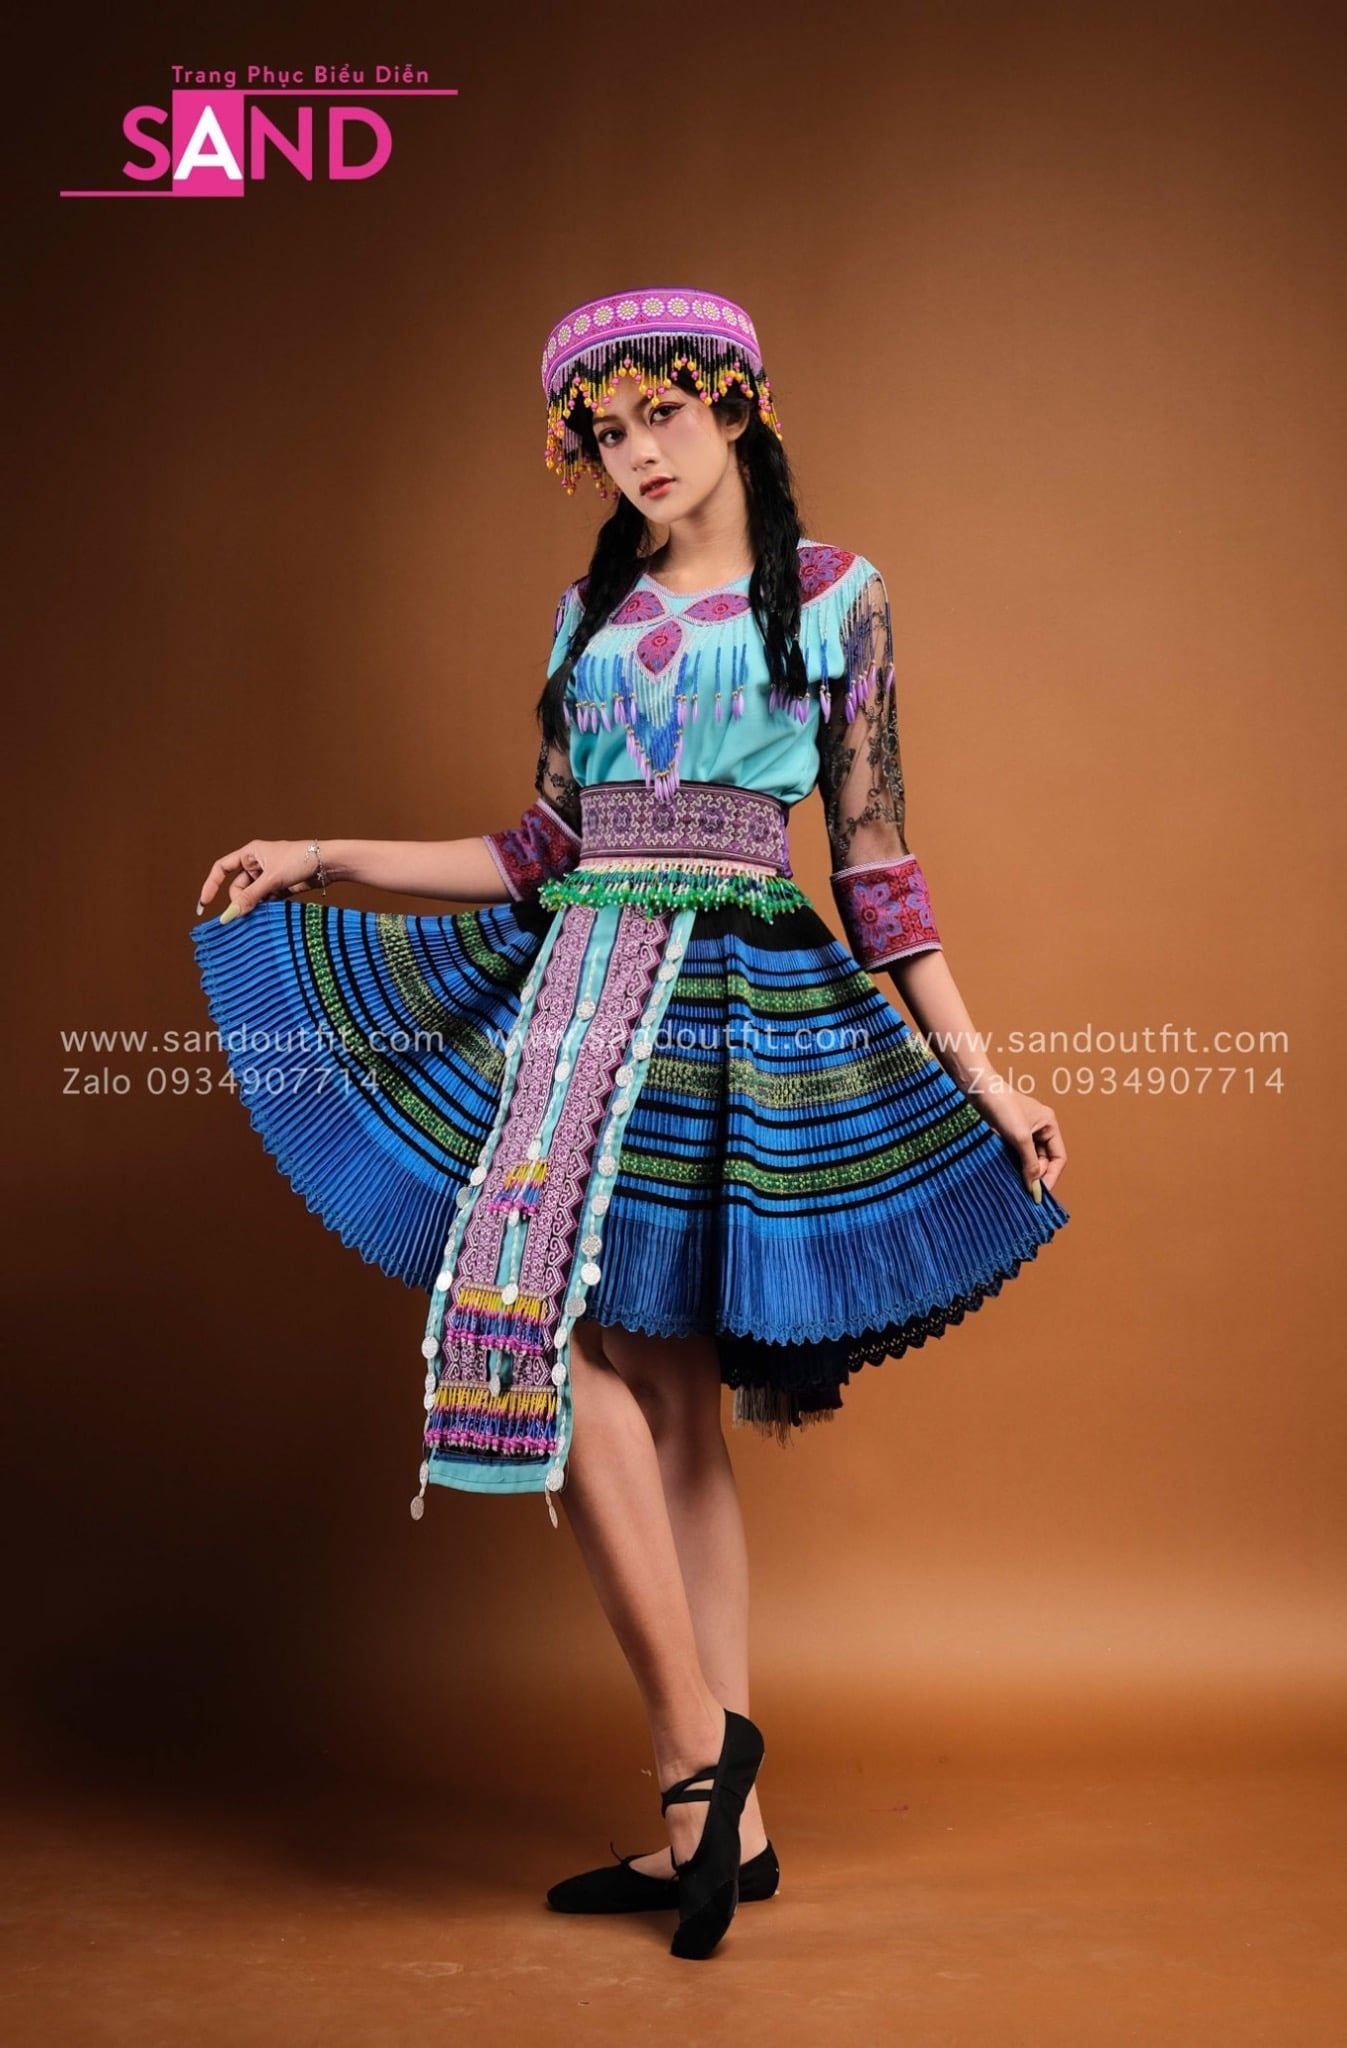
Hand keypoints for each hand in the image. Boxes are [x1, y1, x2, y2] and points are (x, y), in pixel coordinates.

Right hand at [196, 839, 321, 920]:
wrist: (328, 864)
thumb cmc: (299, 861)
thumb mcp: (272, 879)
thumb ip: (251, 897)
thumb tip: (231, 914)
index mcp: (250, 853)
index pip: (222, 868)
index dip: (211, 884)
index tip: (205, 903)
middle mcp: (257, 863)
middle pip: (238, 887)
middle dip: (241, 900)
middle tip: (248, 912)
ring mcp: (268, 876)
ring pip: (252, 896)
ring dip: (255, 905)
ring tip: (265, 909)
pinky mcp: (280, 887)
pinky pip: (265, 900)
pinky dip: (266, 907)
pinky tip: (273, 911)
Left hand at [969, 1074, 1067, 1197]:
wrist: (977, 1090)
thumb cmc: (1003, 1107)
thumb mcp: (1020, 1138)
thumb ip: (1030, 1162)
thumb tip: (1034, 1186)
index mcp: (1049, 1124)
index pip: (1058, 1157)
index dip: (1052, 1176)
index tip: (1040, 1193)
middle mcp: (1039, 1128)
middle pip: (1044, 1160)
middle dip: (1037, 1175)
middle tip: (1025, 1191)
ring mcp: (1023, 1131)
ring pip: (1029, 1158)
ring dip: (1024, 1171)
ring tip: (1016, 1184)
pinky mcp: (1008, 1133)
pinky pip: (1016, 1154)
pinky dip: (1014, 1164)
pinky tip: (1007, 1174)